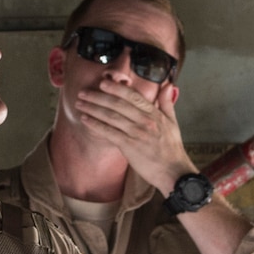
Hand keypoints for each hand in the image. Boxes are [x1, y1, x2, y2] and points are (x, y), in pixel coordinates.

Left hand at [73, 80, 195, 196]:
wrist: (173, 171)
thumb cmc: (171, 148)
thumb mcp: (172, 122)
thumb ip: (167, 102)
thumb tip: (168, 85)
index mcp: (154, 113)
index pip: (133, 96)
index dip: (116, 88)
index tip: (103, 83)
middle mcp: (144, 121)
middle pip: (118, 104)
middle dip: (98, 97)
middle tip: (83, 92)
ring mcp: (136, 133)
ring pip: (111, 117)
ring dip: (93, 109)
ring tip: (80, 104)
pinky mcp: (129, 146)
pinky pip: (109, 133)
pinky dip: (96, 125)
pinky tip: (85, 120)